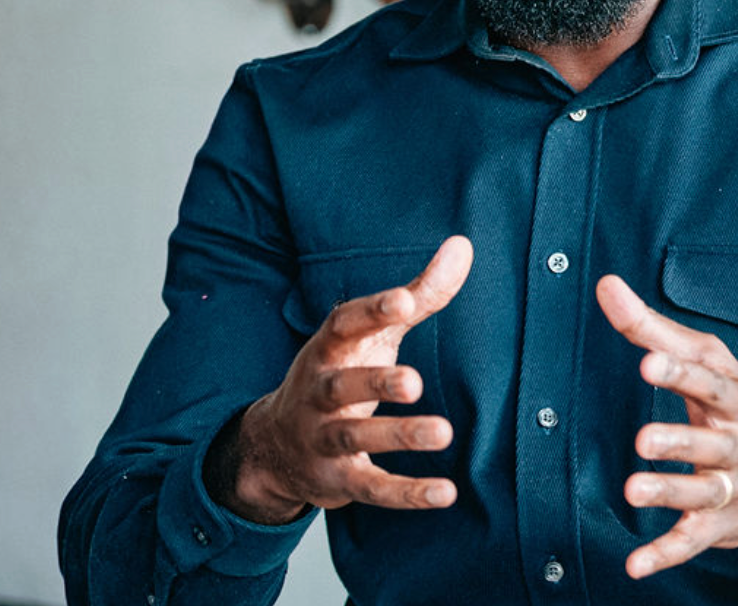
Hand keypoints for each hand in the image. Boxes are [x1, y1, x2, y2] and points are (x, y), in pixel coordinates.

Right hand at [210, 235, 473, 523]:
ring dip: (397, 436)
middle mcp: (319, 392)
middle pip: (341, 385)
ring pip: (355, 437)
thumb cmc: (342, 371)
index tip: (403, 301)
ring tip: (443, 432)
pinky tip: (445, 492)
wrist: (274, 445)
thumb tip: (463, 244)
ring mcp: (323, 438)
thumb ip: (420, 293)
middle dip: (375, 382)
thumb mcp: (374, 333)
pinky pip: (371, 488)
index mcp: (329, 349)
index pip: (344, 324)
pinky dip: (406, 492)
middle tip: (414, 382)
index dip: (372, 312)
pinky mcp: (337, 480)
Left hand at [596, 274, 737, 579]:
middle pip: (707, 443)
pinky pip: (691, 541)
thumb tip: (607, 285)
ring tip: (633, 490)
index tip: (648, 361)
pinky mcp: (717, 524)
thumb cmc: (737, 406)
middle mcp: (734, 443)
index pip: (708, 383)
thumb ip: (653, 329)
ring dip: (668, 492)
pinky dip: (666, 555)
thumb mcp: (709, 363)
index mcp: (732, 397)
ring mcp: (729, 486)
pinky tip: (635, 565)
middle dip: (678, 441)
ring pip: (699, 492)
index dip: (679, 373)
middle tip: (642, 439)